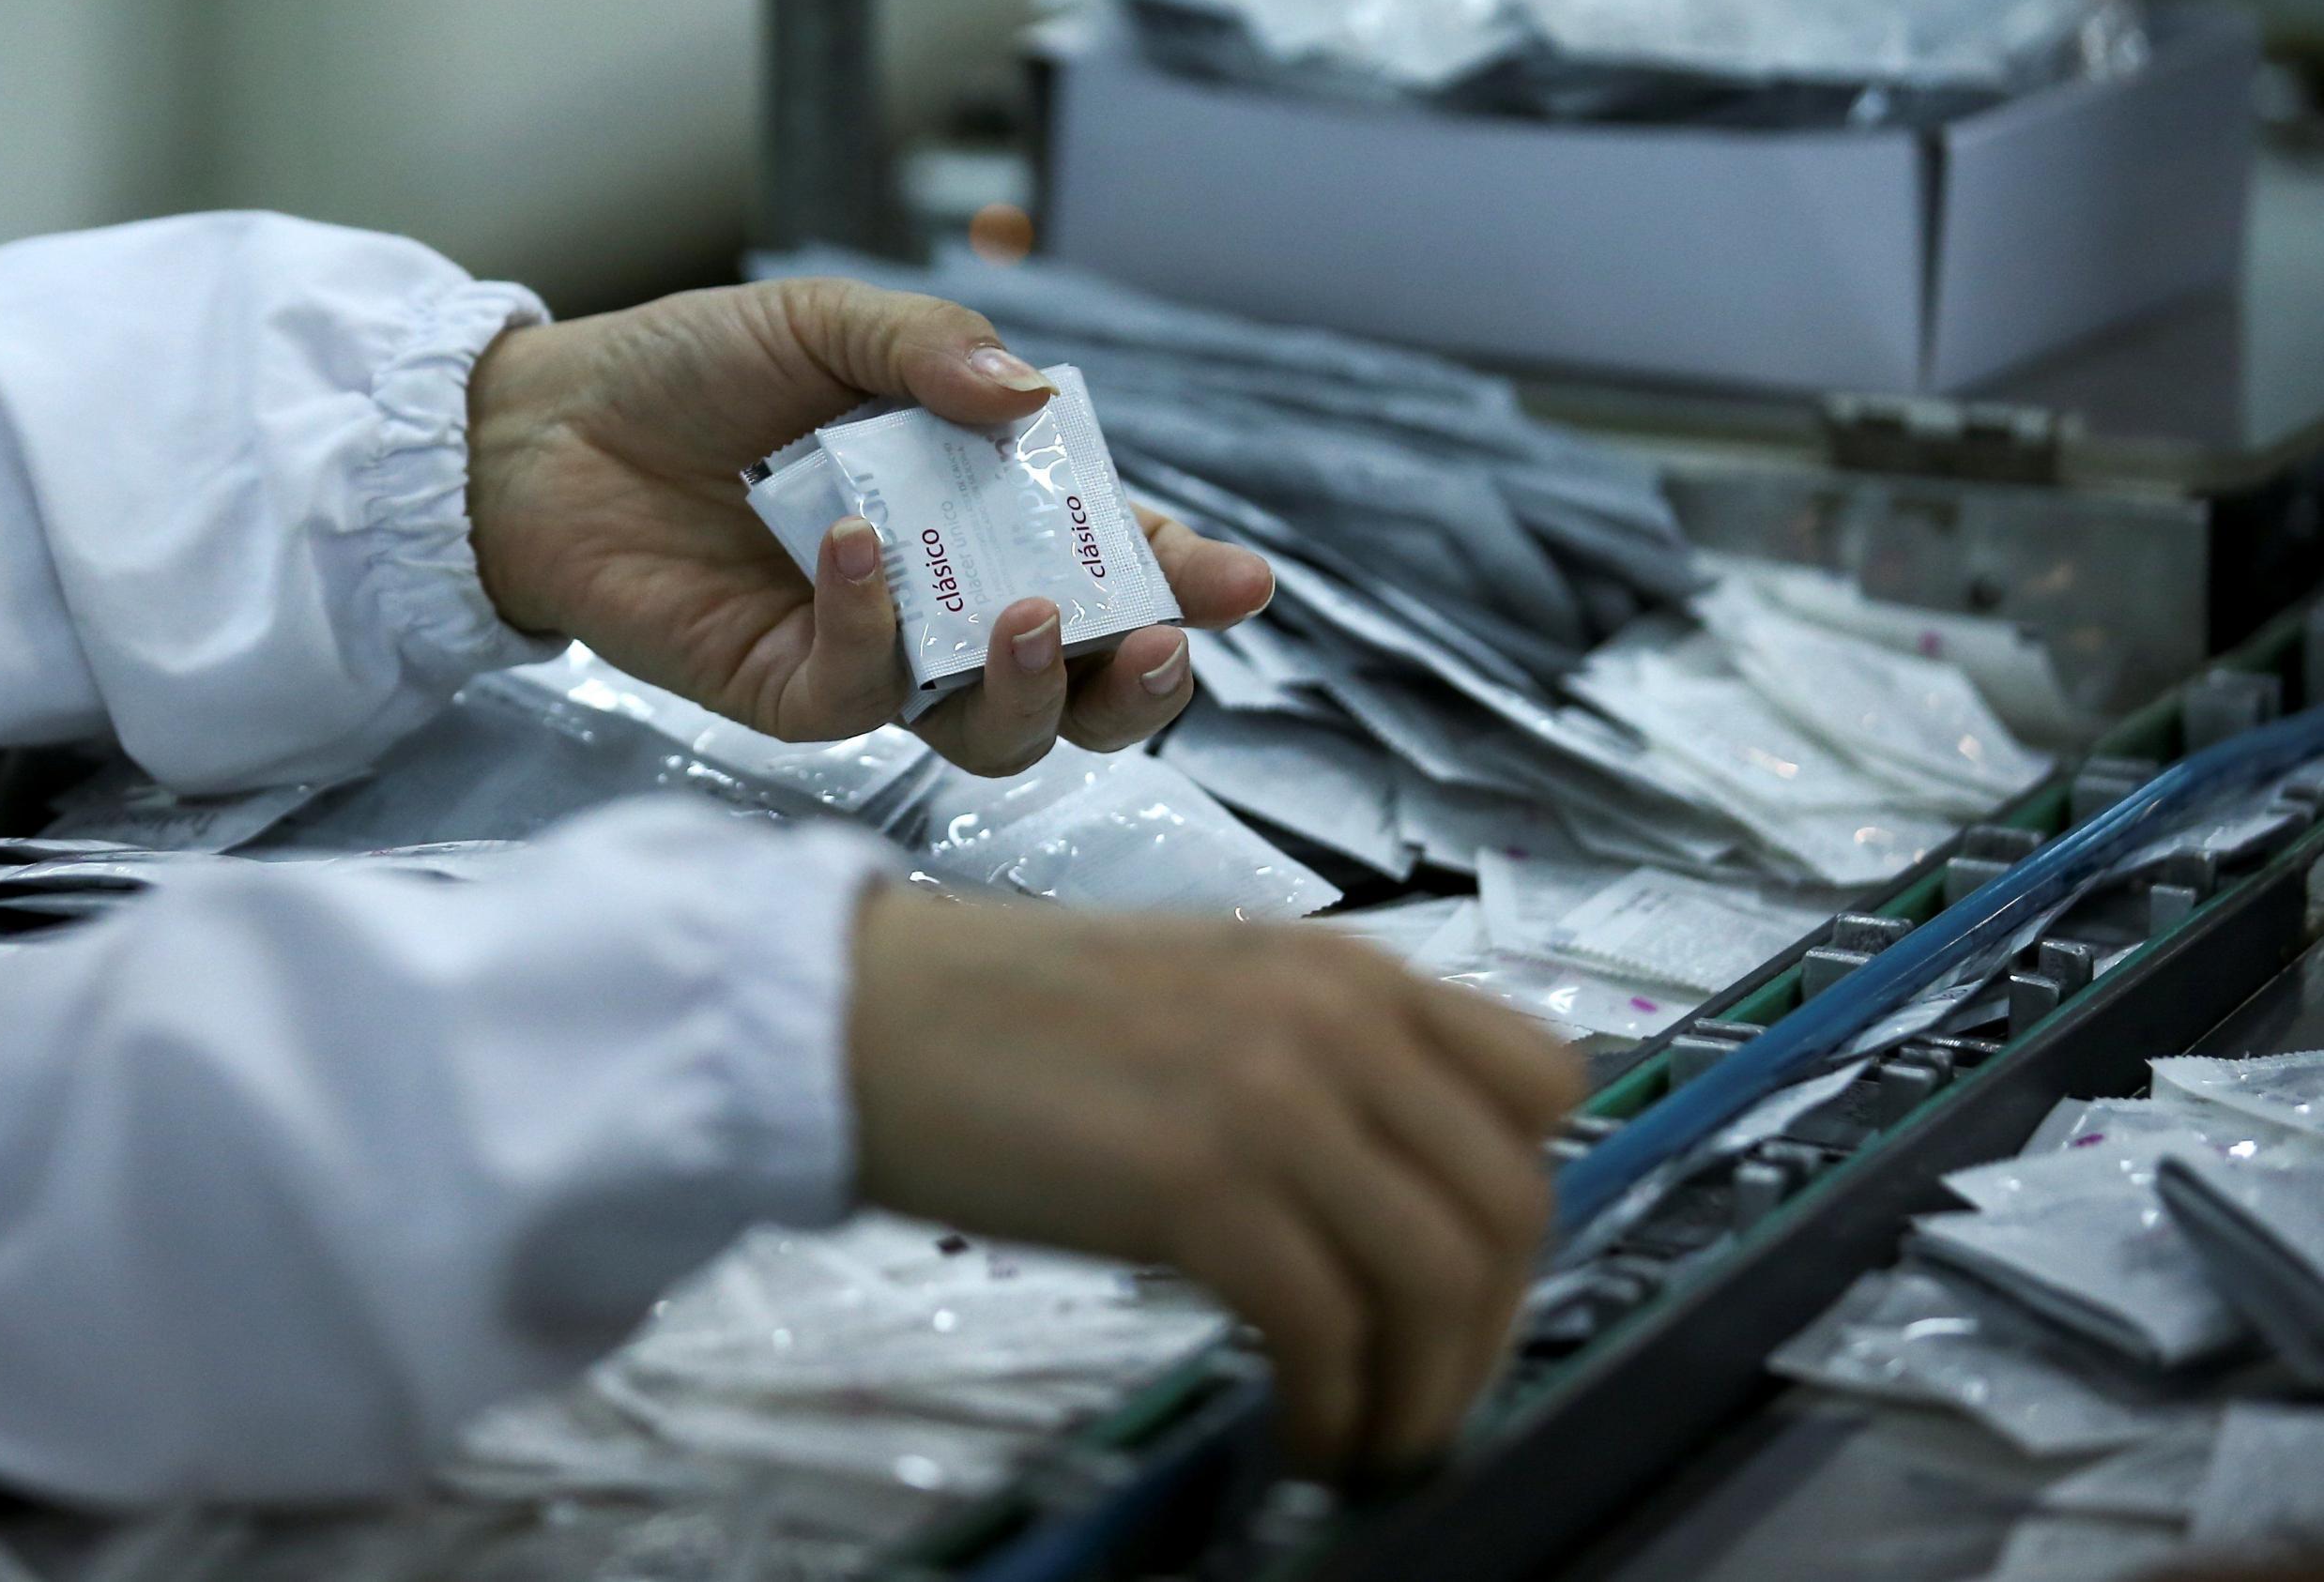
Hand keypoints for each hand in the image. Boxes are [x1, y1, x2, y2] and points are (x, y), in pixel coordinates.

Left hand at [465, 278, 1274, 774]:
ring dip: (1036, 688)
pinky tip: (852, 549)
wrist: (544, 430)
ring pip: (996, 730)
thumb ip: (930, 349)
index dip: (1179, 579)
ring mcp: (876, 657)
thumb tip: (1031, 397)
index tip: (1238, 582)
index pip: (1106, 562)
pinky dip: (875, 625)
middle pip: (1083, 683)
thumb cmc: (689, 372)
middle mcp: (947, 600)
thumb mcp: (826, 324)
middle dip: (1143, 680)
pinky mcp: (790, 693)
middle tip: (1162, 641)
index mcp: (981, 510)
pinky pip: (863, 693)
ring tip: (1034, 622)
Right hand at [846, 889, 1582, 1473]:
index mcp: (1343, 968)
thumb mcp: (1206, 994)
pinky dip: (1334, 1407)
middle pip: (1509, 1201)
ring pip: (1440, 1275)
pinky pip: (1328, 1328)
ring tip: (1372, 1437)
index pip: (1542, 1080)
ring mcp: (1272, 1096)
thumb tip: (1393, 1185)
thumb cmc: (1006, 1016)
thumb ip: (1317, 1056)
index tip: (1473, 1279)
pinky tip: (1298, 1432)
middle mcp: (1334, 1019)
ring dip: (1425, 1389)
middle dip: (1488, 1329)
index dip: (1521, 1200)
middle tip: (1430, 1393)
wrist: (865, 1016)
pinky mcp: (1198, 1183)